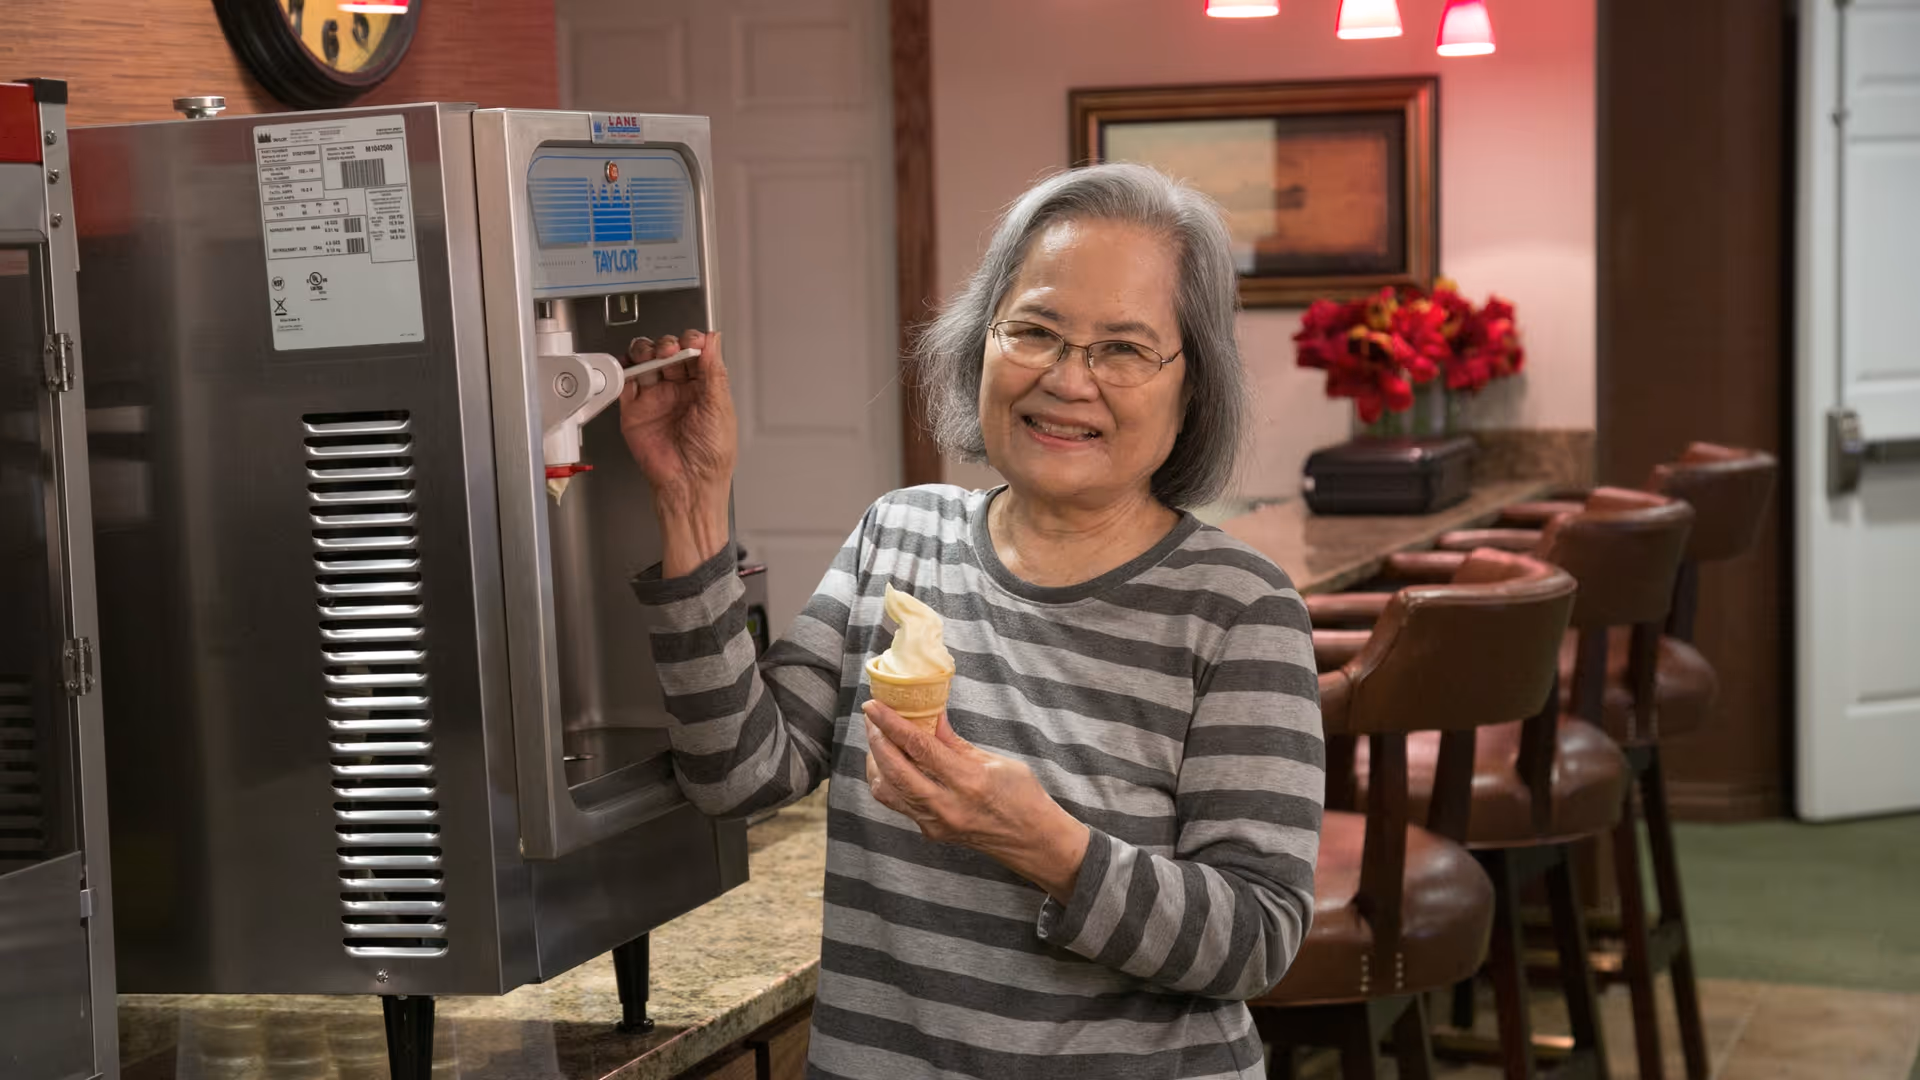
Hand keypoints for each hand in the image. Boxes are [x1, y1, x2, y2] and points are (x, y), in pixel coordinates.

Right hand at [619, 329, 735, 573]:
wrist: (688, 485)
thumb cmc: (711, 458)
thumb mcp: (720, 409)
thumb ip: (714, 372)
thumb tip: (714, 341)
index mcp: (704, 389)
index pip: (696, 353)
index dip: (693, 342)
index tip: (693, 342)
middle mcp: (679, 391)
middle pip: (668, 352)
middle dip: (669, 345)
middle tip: (671, 352)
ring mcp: (656, 399)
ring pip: (645, 361)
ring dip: (646, 351)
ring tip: (652, 356)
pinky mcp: (634, 411)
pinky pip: (625, 384)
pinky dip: (624, 371)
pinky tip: (632, 369)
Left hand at [863, 700, 1090, 900]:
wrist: (1033, 842)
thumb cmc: (1023, 798)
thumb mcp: (995, 761)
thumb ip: (955, 742)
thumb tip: (931, 715)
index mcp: (968, 782)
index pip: (919, 748)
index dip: (891, 724)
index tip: (873, 706)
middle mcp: (947, 806)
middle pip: (894, 771)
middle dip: (876, 740)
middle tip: (872, 719)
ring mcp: (936, 823)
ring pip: (887, 791)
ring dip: (877, 763)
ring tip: (880, 741)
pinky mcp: (931, 832)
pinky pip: (899, 804)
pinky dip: (890, 781)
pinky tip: (894, 765)